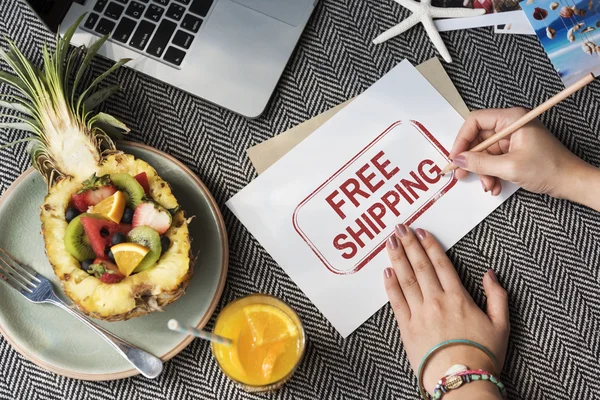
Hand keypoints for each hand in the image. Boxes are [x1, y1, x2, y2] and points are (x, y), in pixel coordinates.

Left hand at [383, 225, 508, 396]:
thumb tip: (489, 273)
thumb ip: (497, 296)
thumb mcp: (501, 325)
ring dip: (397, 258)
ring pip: (406, 279)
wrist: (462, 381)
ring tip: (389, 242)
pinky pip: (396, 301)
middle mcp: (436, 301)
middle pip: (420, 266)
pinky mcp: (406, 327)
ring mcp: (419, 313)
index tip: (421, 231)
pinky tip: (386, 271)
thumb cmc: (483, 356)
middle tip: (400, 227)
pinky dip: (390, 285)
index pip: (441, 264)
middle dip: (409, 244)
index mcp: (458, 298)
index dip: (430, 245)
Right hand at [449, 107, 595, 200]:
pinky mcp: (514, 150)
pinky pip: (493, 160)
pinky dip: (491, 173)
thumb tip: (459, 160)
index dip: (462, 139)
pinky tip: (494, 185)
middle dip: (472, 159)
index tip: (456, 157)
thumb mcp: (510, 167)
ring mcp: (512, 138)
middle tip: (462, 174)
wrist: (571, 182)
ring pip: (484, 152)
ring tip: (488, 185)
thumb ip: (480, 163)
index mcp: (512, 118)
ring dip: (483, 171)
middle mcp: (511, 125)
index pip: (475, 121)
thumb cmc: (550, 169)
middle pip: (478, 138)